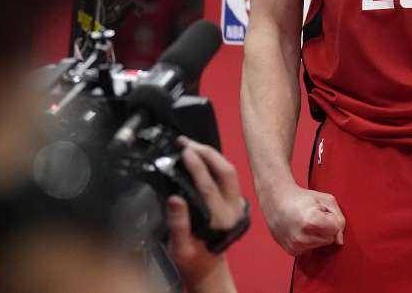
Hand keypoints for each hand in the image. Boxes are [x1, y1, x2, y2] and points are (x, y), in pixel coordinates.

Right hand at [167, 138, 244, 292]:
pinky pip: (229, 175)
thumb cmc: (193, 260)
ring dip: (211, 154)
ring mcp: (236, 205)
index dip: (196, 165)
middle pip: (226, 172)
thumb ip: (178, 224)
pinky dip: (215, 161)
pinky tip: (201, 156)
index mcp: (219, 221)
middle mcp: (232, 210)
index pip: (209, 186)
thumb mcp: (180, 249)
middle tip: (186, 142)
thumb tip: (174, 198)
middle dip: (207, 152)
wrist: (207, 268)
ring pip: (230, 171)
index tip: (183, 151)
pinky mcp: (234, 201)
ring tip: (191, 145)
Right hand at [261, 182, 344, 254]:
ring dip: (316, 235)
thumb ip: (339, 219)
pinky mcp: (292, 251)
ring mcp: (296, 245)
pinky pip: (311, 250)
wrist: (276, 201)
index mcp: (311, 220)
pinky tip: (300, 231)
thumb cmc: (302, 198)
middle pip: (329, 239)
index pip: (336, 228)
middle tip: (312, 217)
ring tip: (305, 223)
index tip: (320, 211)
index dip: (331, 218)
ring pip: (320, 245)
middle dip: (324, 228)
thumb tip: (339, 241)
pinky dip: (309, 241)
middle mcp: (302, 236)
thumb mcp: (325, 200)